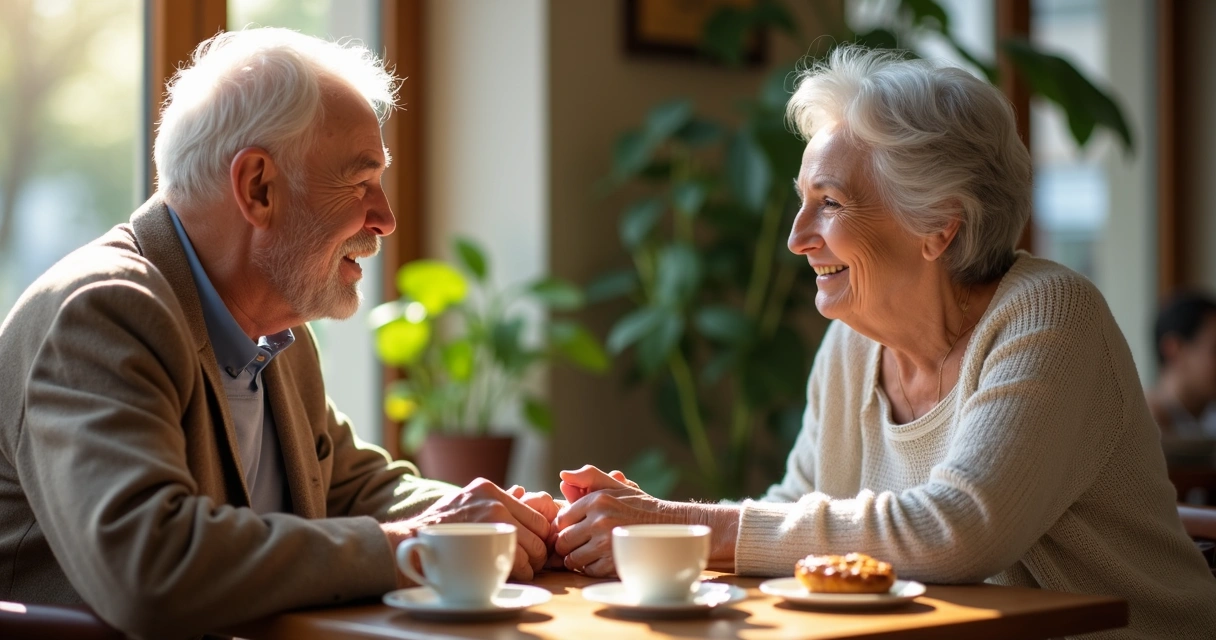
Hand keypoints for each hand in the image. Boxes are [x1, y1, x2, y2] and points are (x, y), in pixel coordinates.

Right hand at [382, 478, 550, 584]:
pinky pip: (518, 561)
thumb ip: (495, 499)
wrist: (407, 541)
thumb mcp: (465, 501)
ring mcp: (491, 517)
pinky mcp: (486, 541)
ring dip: (532, 564)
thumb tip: (525, 490)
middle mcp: (494, 500)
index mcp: (489, 489)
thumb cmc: (437, 527)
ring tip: (525, 570)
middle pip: (539, 531)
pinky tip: (514, 575)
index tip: (535, 546)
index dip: (540, 534)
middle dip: (540, 551)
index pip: (536, 513)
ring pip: (533, 548)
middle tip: (534, 563)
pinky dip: (522, 572)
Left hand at [553, 465, 661, 577]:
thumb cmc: (639, 505)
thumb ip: (588, 476)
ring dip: (578, 558)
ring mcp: (607, 544)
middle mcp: (600, 521)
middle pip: (563, 541)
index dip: (563, 527)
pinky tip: (602, 559)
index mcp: (597, 500)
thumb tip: (563, 476)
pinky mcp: (614, 563)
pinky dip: (592, 568)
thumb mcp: (616, 485)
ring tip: (588, 552)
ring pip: (573, 559)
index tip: (572, 529)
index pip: (561, 520)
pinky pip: (589, 571)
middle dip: (567, 545)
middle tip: (577, 543)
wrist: (668, 525)